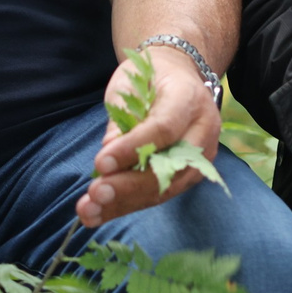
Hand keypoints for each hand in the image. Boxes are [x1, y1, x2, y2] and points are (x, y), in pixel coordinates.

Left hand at [82, 47, 223, 226]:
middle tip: (95, 194)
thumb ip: (121, 120)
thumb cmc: (148, 79)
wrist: (175, 78)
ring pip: (164, 188)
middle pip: (169, 167)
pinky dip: (126, 206)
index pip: (163, 129)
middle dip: (129, 185)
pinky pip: (158, 195)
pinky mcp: (189, 176)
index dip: (132, 149)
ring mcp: (200, 157)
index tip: (100, 163)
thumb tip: (109, 155)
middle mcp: (203, 131)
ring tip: (89, 210)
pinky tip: (98, 214)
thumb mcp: (129, 87)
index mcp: (189, 99)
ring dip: (124, 203)